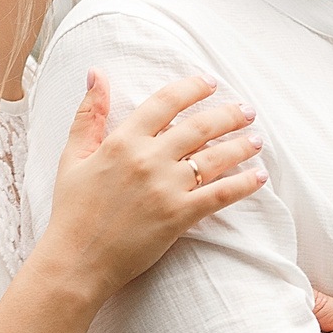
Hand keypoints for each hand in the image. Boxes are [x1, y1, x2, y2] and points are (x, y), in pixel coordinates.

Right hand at [41, 71, 266, 306]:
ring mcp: (166, 188)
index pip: (166, 102)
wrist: (77, 260)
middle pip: (199, 126)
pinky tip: (259, 177)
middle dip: (228, 115)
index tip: (209, 83)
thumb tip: (96, 73)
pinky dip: (244, 184)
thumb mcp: (74, 156)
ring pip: (215, 158)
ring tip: (258, 139)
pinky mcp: (179, 216)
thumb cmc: (72, 210)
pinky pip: (220, 195)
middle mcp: (148, 159)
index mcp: (122, 140)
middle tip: (246, 110)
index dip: (192, 88)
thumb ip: (89, 113)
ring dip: (241, 145)